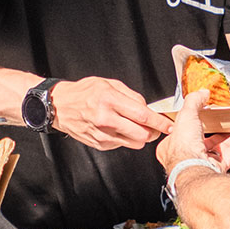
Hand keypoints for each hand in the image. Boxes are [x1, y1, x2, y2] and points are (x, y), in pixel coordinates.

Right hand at [51, 77, 173, 150]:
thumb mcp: (109, 84)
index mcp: (110, 100)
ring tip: (135, 126)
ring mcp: (102, 134)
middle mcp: (106, 119)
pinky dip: (125, 138)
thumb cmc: (84, 92)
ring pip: (133, 143)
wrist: (60, 106)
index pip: (142, 115)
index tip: (169, 125)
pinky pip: (121, 144)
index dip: (159, 122)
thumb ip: (131, 96)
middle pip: (141, 134)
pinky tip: (118, 128)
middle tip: (154, 127)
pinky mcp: (99, 144)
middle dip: (153, 132)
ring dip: (140, 137)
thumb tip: (148, 108)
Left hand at [156, 89, 229, 174]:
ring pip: (220, 148)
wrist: (193, 169)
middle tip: (226, 120)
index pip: (183, 131)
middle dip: (218, 130)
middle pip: (204, 140)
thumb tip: (202, 92)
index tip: (205, 114)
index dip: (194, 121)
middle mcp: (186, 157)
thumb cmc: (183, 147)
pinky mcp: (217, 169)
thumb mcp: (185, 115)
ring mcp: (203, 164)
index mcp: (172, 146)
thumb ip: (194, 101)